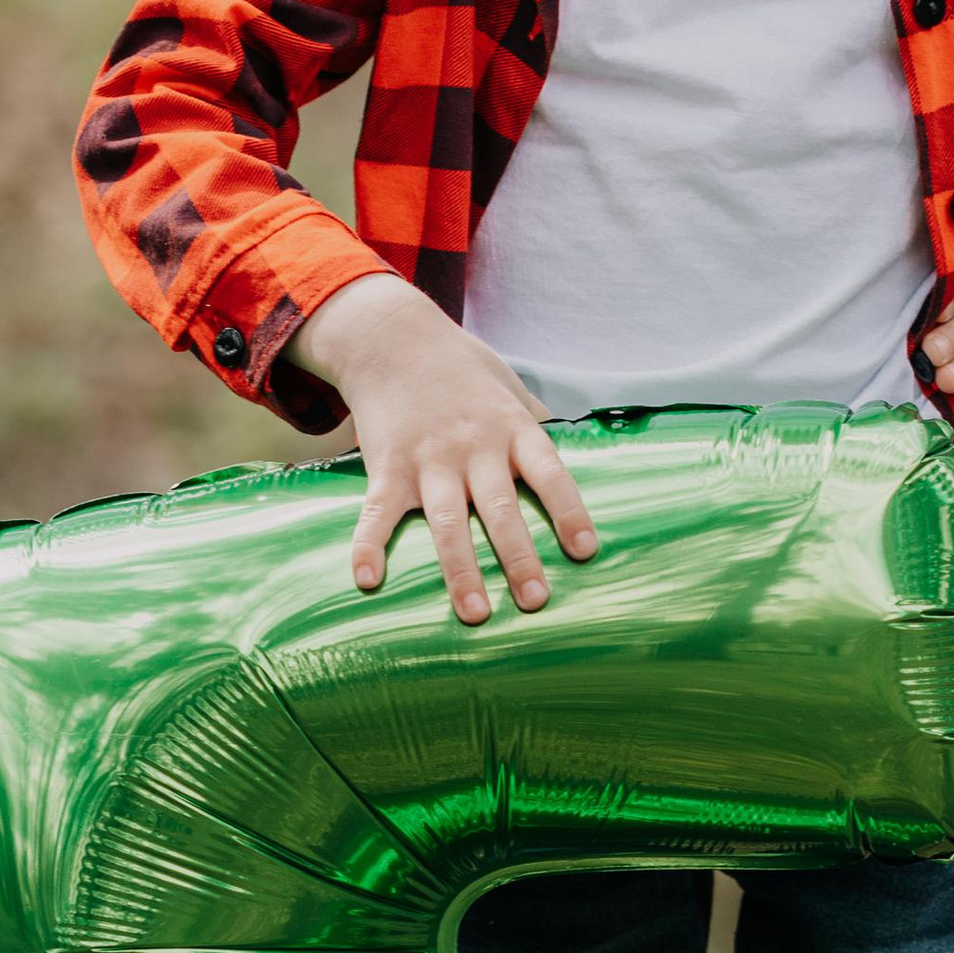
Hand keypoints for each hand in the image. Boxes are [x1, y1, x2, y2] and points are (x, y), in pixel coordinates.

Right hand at [291, 275, 595, 622]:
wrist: (391, 337)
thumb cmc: (460, 368)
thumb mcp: (509, 386)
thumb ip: (537, 426)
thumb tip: (578, 457)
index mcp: (512, 428)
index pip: (550, 472)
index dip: (568, 511)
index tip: (585, 551)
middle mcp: (474, 447)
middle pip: (501, 508)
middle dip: (519, 557)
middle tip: (535, 601)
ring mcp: (429, 459)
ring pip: (447, 522)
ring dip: (461, 571)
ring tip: (476, 615)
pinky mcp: (387, 467)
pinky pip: (377, 513)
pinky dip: (368, 546)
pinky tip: (367, 580)